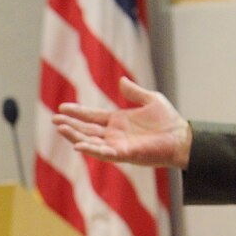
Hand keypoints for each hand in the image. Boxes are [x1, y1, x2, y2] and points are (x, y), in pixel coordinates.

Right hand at [52, 77, 190, 167]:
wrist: (181, 137)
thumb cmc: (168, 120)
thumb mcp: (151, 99)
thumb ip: (134, 92)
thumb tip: (121, 80)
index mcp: (117, 121)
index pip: (91, 116)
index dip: (77, 112)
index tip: (62, 108)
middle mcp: (114, 134)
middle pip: (86, 129)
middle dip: (70, 125)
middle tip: (54, 120)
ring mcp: (117, 145)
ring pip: (90, 141)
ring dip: (74, 136)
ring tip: (60, 129)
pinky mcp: (123, 154)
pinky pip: (103, 153)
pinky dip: (90, 149)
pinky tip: (78, 145)